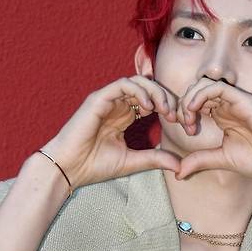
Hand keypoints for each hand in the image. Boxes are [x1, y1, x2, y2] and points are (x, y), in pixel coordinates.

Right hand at [39, 76, 181, 188]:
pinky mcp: (98, 98)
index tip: (182, 125)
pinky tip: (149, 108)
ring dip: (156, 92)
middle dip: (167, 98)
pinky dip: (139, 91)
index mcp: (125, 116)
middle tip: (176, 116)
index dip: (170, 109)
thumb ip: (155, 159)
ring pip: (138, 82)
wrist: (69, 168)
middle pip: (149, 88)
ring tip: (165, 110)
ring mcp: (107, 99)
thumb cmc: (94, 165)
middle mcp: (118, 104)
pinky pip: (123, 84)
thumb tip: (180, 166)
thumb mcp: (132, 161)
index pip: (153, 101)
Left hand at [173, 78, 251, 183]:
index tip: (184, 129)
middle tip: (183, 123)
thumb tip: (177, 173)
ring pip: (204, 84)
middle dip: (183, 104)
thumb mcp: (221, 159)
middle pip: (197, 90)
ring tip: (188, 117)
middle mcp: (228, 105)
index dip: (184, 112)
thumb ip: (200, 160)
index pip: (196, 102)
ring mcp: (235, 101)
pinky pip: (217, 86)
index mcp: (223, 116)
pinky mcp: (243, 99)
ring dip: (190, 98)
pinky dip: (201, 94)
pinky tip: (194, 110)